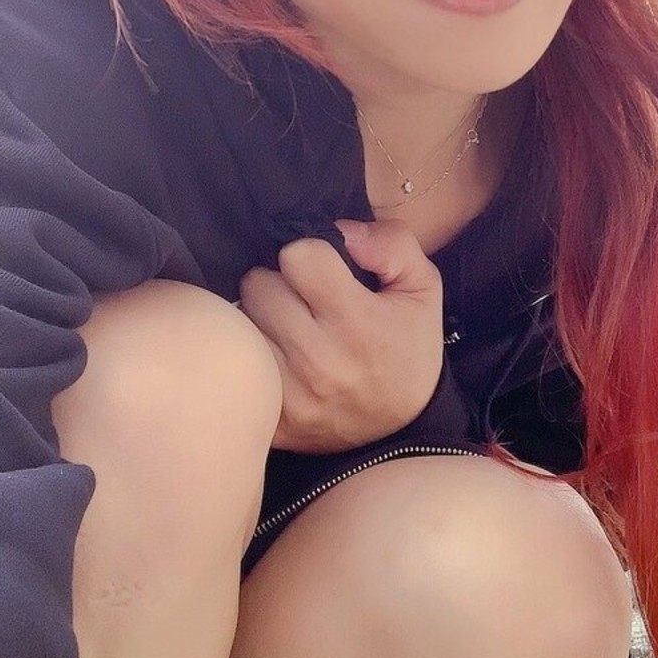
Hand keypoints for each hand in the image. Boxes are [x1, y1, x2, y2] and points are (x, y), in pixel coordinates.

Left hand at [237, 218, 444, 453]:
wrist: (405, 426)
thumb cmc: (408, 346)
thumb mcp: (422, 287)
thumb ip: (391, 244)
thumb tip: (343, 230)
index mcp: (356, 321)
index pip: (296, 256)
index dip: (308, 254)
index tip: (320, 271)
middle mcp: (318, 358)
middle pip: (258, 285)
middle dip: (277, 283)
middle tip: (300, 299)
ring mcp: (289, 394)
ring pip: (240, 323)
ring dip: (259, 319)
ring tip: (287, 328)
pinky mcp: (271, 421)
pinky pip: (236, 368)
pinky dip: (251, 357)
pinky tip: (276, 358)